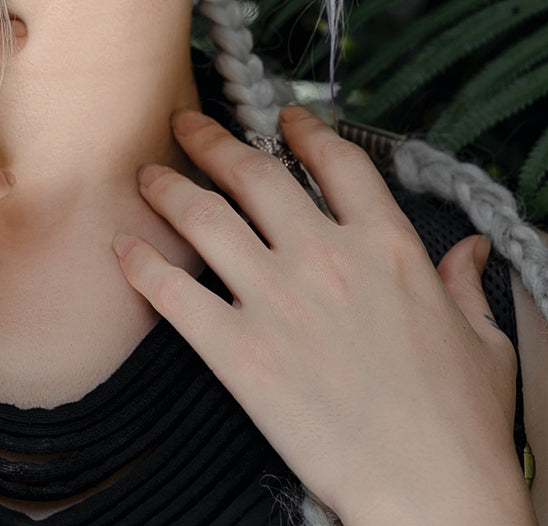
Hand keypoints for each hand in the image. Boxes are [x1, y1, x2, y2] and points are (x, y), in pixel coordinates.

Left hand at [114, 106, 532, 525]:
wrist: (432, 491)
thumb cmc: (462, 423)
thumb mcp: (482, 341)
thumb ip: (465, 284)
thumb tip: (469, 252)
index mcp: (387, 245)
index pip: (336, 161)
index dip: (303, 129)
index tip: (282, 118)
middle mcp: (326, 256)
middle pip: (253, 173)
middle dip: (211, 141)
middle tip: (186, 125)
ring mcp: (278, 300)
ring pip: (205, 218)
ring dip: (168, 189)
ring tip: (147, 176)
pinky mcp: (239, 352)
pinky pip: (174, 294)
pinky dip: (143, 265)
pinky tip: (123, 248)